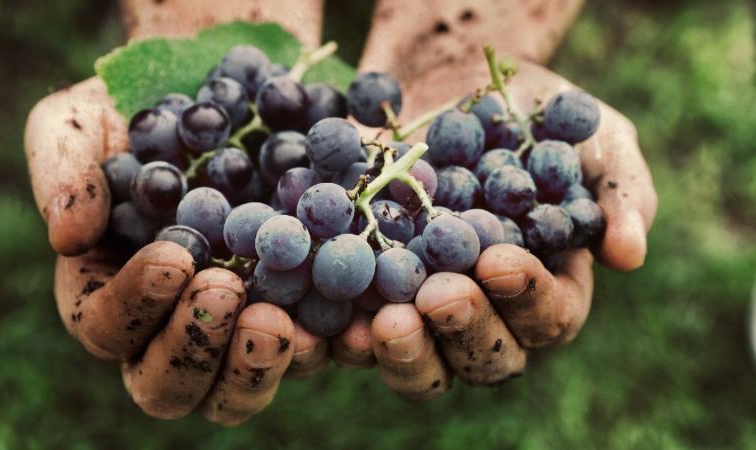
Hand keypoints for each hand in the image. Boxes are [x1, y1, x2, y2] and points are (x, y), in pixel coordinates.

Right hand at [22, 1, 349, 425]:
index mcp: (112, 292)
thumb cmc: (141, 108)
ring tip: (281, 321)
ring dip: (256, 367)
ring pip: (236, 391)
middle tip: (226, 290)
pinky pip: (314, 353)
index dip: (134, 305)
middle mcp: (173, 324)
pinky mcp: (300, 312)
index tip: (174, 257)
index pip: (106, 326)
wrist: (227, 91)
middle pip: (169, 385)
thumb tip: (67, 236)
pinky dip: (331, 347)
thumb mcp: (84, 119)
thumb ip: (63, 169)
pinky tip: (352, 323)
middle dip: (194, 347)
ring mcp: (238, 325)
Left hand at [356, 1, 656, 397]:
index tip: (500, 260)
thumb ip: (620, 193)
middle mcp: (487, 315)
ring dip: (402, 351)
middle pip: (483, 357)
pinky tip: (322, 319)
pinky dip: (337, 335)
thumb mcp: (594, 139)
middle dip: (462, 330)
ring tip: (382, 323)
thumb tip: (630, 255)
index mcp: (547, 289)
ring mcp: (424, 312)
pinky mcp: (367, 295)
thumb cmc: (535, 117)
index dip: (527, 297)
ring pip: (419, 362)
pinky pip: (352, 332)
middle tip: (438, 296)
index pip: (548, 317)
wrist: (450, 89)